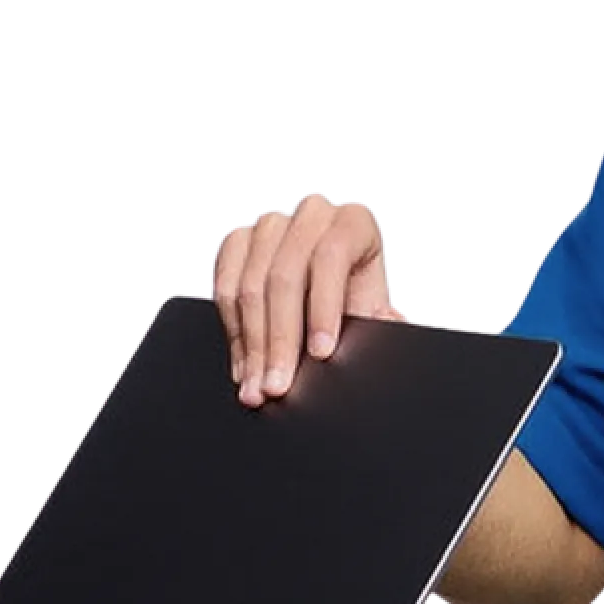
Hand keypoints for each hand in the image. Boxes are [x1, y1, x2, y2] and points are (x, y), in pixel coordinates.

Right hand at [210, 191, 407, 403]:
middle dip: (280, 341)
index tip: (321, 354)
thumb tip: (380, 333)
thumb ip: (378, 320)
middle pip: (284, 277)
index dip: (324, 309)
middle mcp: (309, 216)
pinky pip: (223, 287)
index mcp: (352, 222)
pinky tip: (244, 366)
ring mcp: (270, 227)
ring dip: (251, 346)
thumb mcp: (374, 306)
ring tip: (258, 386)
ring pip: (249, 287)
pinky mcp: (239, 242)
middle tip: (279, 385)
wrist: (332, 289)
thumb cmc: (357, 297)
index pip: (331, 257)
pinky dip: (232, 333)